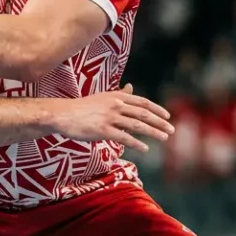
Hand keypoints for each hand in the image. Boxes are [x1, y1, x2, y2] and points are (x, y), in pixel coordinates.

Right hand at [51, 84, 173, 152]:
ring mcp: (109, 118)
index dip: (157, 109)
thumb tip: (131, 87)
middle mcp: (115, 105)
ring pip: (137, 125)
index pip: (143, 102)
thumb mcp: (103, 97)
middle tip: (171, 130)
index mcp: (117, 96)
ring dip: (153, 132)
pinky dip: (137, 143)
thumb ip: (119, 94)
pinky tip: (145, 148)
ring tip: (164, 138)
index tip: (168, 117)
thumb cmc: (83, 107)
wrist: (63, 114)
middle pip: (144, 113)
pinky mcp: (102, 130)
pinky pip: (124, 137)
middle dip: (160, 122)